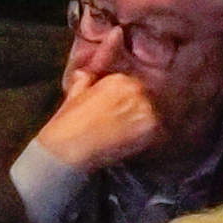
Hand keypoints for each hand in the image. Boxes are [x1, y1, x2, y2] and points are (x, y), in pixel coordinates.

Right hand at [30, 68, 169, 174]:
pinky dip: (144, 139)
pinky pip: (155, 133)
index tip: (114, 113)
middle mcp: (135, 90)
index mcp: (118, 79)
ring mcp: (145, 108)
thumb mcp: (73, 96)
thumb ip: (83, 82)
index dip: (122, 102)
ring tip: (122, 137)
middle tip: (118, 126)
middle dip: (133, 112)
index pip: (131, 88)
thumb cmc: (68, 124)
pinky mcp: (150, 128)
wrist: (69, 148)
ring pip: (150, 116)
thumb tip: (84, 74)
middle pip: (143, 100)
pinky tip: (128, 144)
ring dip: (141, 125)